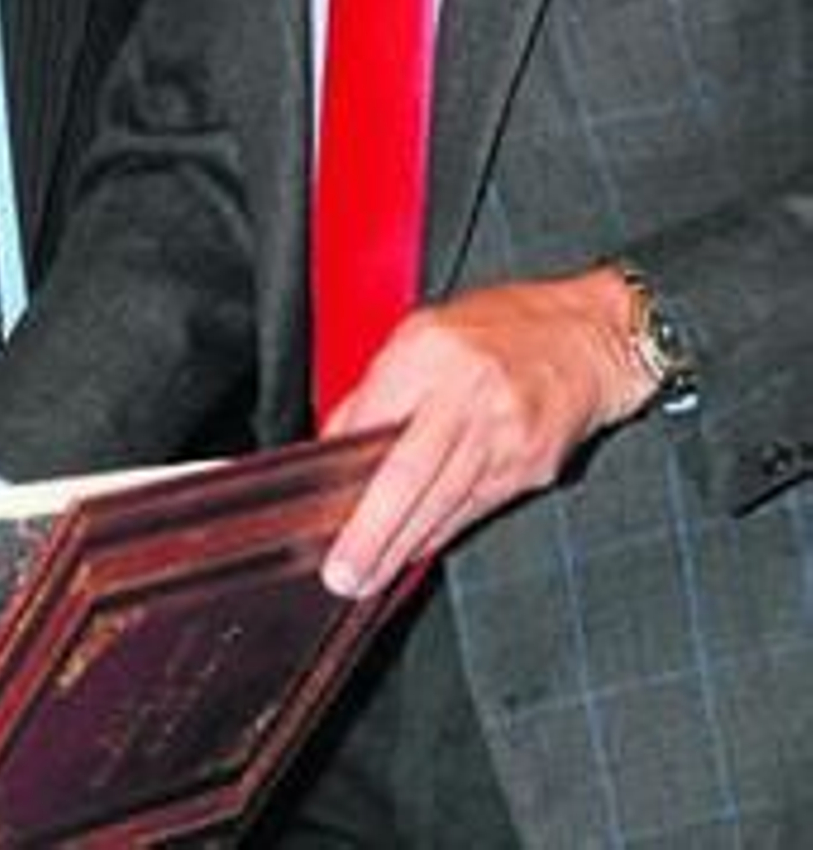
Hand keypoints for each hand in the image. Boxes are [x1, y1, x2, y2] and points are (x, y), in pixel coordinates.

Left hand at [321, 267, 652, 599]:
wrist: (589, 338)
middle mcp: (467, 392)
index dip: (342, 466)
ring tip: (368, 578)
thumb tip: (335, 440)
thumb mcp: (426, 331)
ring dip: (402, 546)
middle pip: (410, 473)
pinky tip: (414, 553)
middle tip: (344, 571)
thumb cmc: (502, 328)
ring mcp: (504, 433)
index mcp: (430, 349)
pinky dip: (439, 533)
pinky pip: (473, 508)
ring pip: (443, 502)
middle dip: (374, 530)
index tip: (316, 504)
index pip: (373, 417)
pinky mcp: (530, 465)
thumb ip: (380, 385)